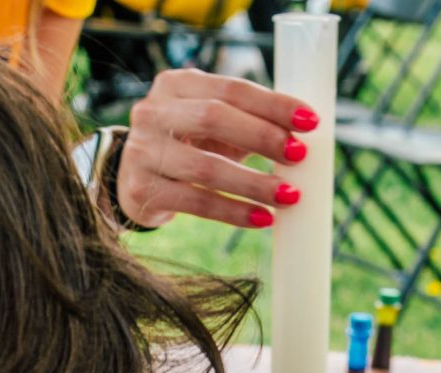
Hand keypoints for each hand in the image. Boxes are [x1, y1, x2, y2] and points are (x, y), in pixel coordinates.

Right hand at [118, 69, 320, 231]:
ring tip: (289, 195)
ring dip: (254, 183)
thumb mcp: (210, 123)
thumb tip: (304, 133)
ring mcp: (143, 152)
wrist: (130, 179)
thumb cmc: (186, 145)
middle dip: (263, 137)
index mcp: (176, 85)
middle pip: (214, 118)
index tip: (310, 121)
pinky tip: (262, 218)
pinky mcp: (141, 190)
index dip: (273, 104)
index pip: (231, 89)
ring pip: (206, 167)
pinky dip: (234, 212)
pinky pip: (197, 202)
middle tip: (299, 155)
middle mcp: (153, 112)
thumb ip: (247, 120)